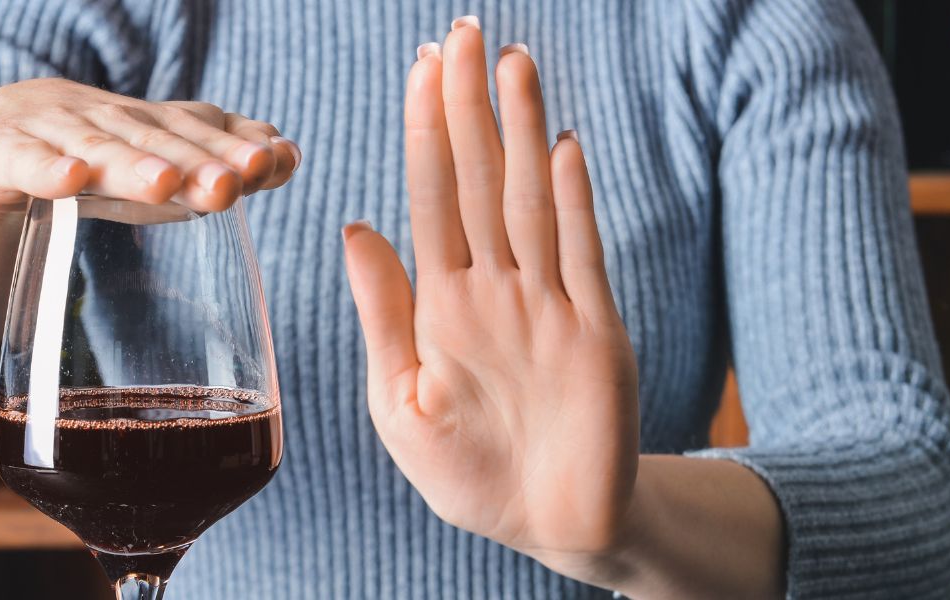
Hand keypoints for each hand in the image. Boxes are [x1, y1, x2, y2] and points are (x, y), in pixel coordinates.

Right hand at [0, 78, 298, 213]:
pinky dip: (44, 169)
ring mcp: (50, 133)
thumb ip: (219, 164)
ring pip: (95, 149)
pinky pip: (22, 163)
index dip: (232, 146)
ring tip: (164, 184)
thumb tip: (288, 157)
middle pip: (154, 140)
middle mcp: (105, 119)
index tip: (269, 165)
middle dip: (195, 160)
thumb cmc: (97, 159)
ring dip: (131, 165)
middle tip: (230, 184)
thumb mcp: (156, 165)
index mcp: (147, 123)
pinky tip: (68, 179)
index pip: (195, 131)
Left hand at [343, 17, 639, 564]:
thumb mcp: (401, 400)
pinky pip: (581, 257)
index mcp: (443, 303)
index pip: (431, 196)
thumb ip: (384, 314)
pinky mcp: (596, 335)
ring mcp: (548, 307)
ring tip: (511, 63)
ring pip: (529, 201)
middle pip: (478, 180)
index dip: (425, 131)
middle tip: (461, 32)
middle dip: (467, 107)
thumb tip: (353, 226)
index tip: (420, 67)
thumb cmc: (468, 471)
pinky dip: (573, 202)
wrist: (549, 527)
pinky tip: (561, 146)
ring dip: (520, 132)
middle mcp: (496, 290)